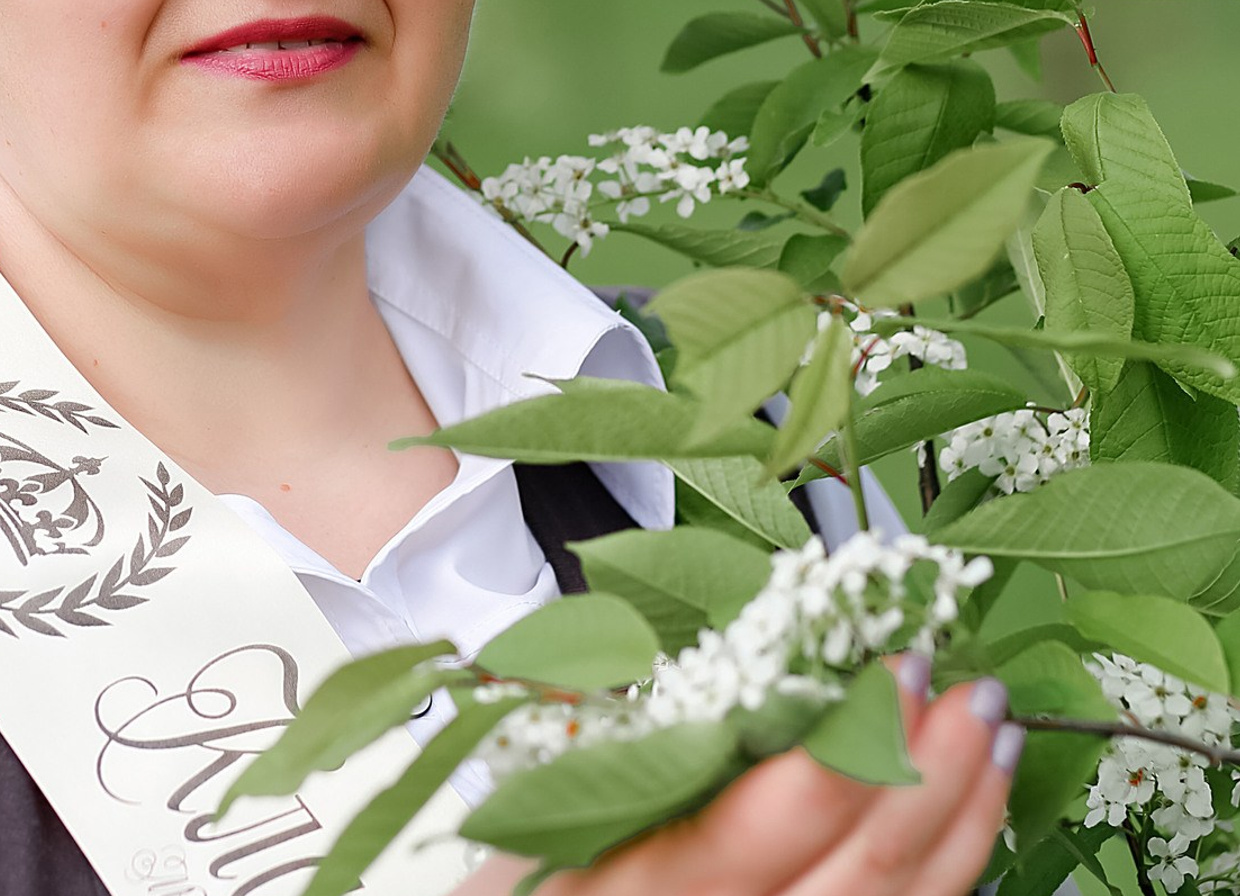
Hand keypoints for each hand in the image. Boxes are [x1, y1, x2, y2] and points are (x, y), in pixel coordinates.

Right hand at [456, 662, 1018, 895]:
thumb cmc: (530, 871)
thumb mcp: (541, 787)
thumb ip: (618, 722)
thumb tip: (731, 647)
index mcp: (640, 882)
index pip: (763, 826)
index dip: (847, 749)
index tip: (896, 667)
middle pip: (855, 878)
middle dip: (928, 777)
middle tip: (968, 687)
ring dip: (960, 822)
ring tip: (991, 734)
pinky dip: (950, 873)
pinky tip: (972, 815)